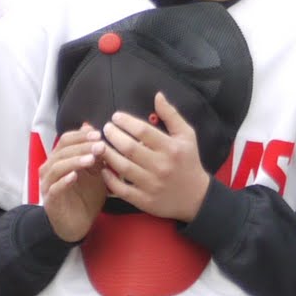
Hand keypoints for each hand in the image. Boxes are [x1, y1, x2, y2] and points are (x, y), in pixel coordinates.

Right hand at [40, 126, 106, 241]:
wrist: (80, 224)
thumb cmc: (86, 196)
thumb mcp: (96, 173)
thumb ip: (94, 154)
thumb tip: (91, 129)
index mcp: (60, 159)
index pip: (66, 140)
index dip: (81, 136)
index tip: (99, 134)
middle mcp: (50, 169)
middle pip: (62, 151)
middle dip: (82, 146)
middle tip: (100, 146)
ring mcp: (48, 185)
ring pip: (57, 167)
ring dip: (75, 161)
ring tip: (91, 159)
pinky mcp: (50, 201)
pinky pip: (54, 188)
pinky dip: (64, 181)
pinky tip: (74, 176)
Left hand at [100, 92, 210, 221]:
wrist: (195, 197)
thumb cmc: (189, 162)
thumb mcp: (187, 136)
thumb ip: (171, 115)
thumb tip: (157, 95)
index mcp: (171, 148)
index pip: (143, 131)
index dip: (126, 122)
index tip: (116, 117)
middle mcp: (161, 166)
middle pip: (130, 148)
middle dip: (113, 135)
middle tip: (105, 128)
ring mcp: (152, 184)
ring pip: (122, 167)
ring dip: (107, 154)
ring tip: (100, 145)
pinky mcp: (144, 200)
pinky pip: (121, 189)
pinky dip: (109, 179)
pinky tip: (104, 168)